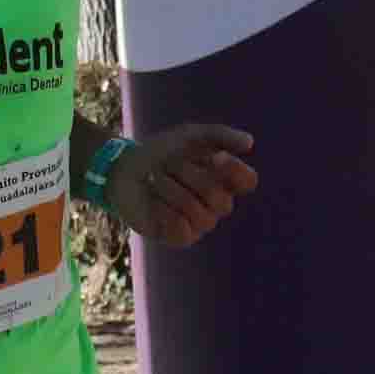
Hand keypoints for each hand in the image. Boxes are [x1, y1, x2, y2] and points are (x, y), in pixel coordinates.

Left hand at [110, 124, 258, 249]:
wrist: (124, 169)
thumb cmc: (160, 152)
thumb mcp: (189, 136)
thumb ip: (220, 135)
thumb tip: (250, 142)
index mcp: (224, 179)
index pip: (247, 181)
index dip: (233, 171)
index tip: (216, 157)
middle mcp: (216, 203)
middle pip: (221, 199)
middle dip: (189, 178)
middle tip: (169, 166)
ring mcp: (199, 223)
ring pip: (201, 216)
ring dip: (171, 192)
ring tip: (156, 181)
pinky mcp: (179, 238)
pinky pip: (183, 231)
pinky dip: (164, 212)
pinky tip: (154, 203)